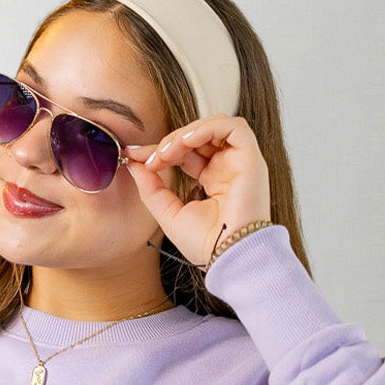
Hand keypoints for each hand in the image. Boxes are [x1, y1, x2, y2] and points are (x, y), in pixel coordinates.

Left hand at [125, 115, 271, 266]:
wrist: (227, 257)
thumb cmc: (205, 245)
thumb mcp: (168, 213)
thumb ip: (151, 188)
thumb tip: (134, 164)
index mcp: (212, 181)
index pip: (185, 153)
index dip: (160, 150)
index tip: (133, 155)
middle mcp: (227, 168)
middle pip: (198, 137)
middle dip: (169, 142)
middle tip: (151, 158)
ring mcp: (239, 162)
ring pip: (214, 126)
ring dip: (186, 134)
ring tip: (167, 152)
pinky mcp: (251, 158)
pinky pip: (234, 126)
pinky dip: (208, 127)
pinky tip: (186, 142)